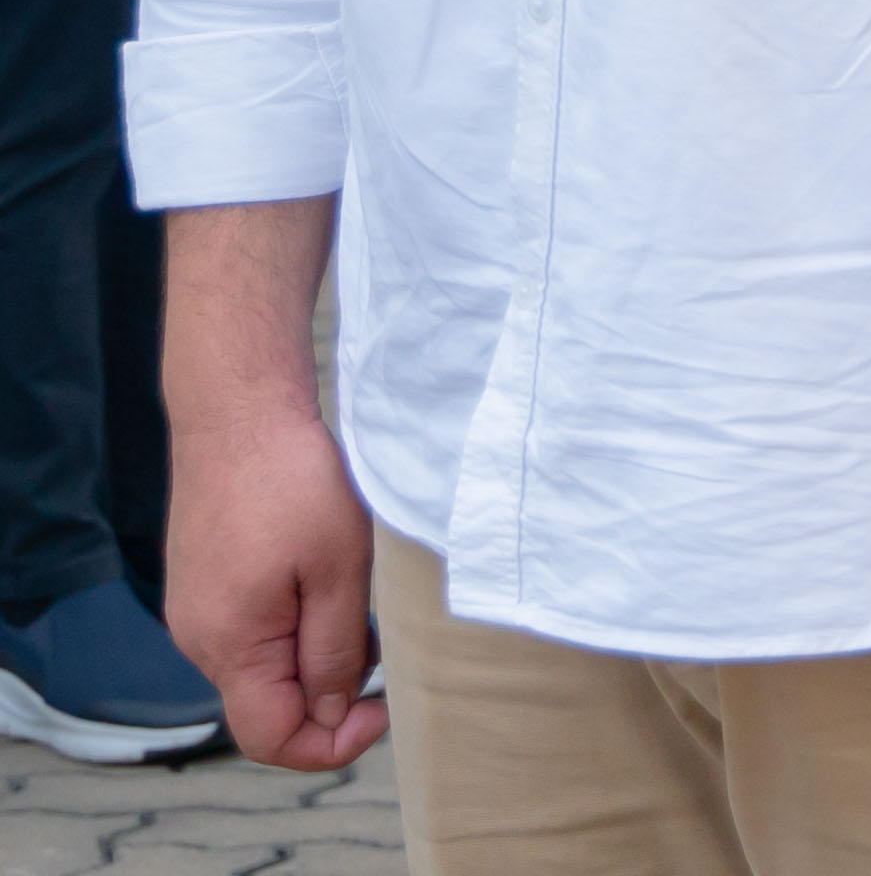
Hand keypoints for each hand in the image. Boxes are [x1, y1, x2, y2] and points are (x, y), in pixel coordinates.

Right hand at [162, 389, 380, 776]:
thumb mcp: (339, 571)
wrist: (238, 415)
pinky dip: (295, 628)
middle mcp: (199, 642)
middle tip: (382, 648)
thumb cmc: (292, 483)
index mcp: (229, 646)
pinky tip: (326, 583)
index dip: (329, 744)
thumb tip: (334, 713)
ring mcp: (197, 614)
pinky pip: (253, 635)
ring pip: (263, 670)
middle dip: (329, 697)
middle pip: (267, 708)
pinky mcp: (205, 588)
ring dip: (315, 657)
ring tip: (357, 604)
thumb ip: (335, 651)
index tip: (382, 710)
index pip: (269, 739)